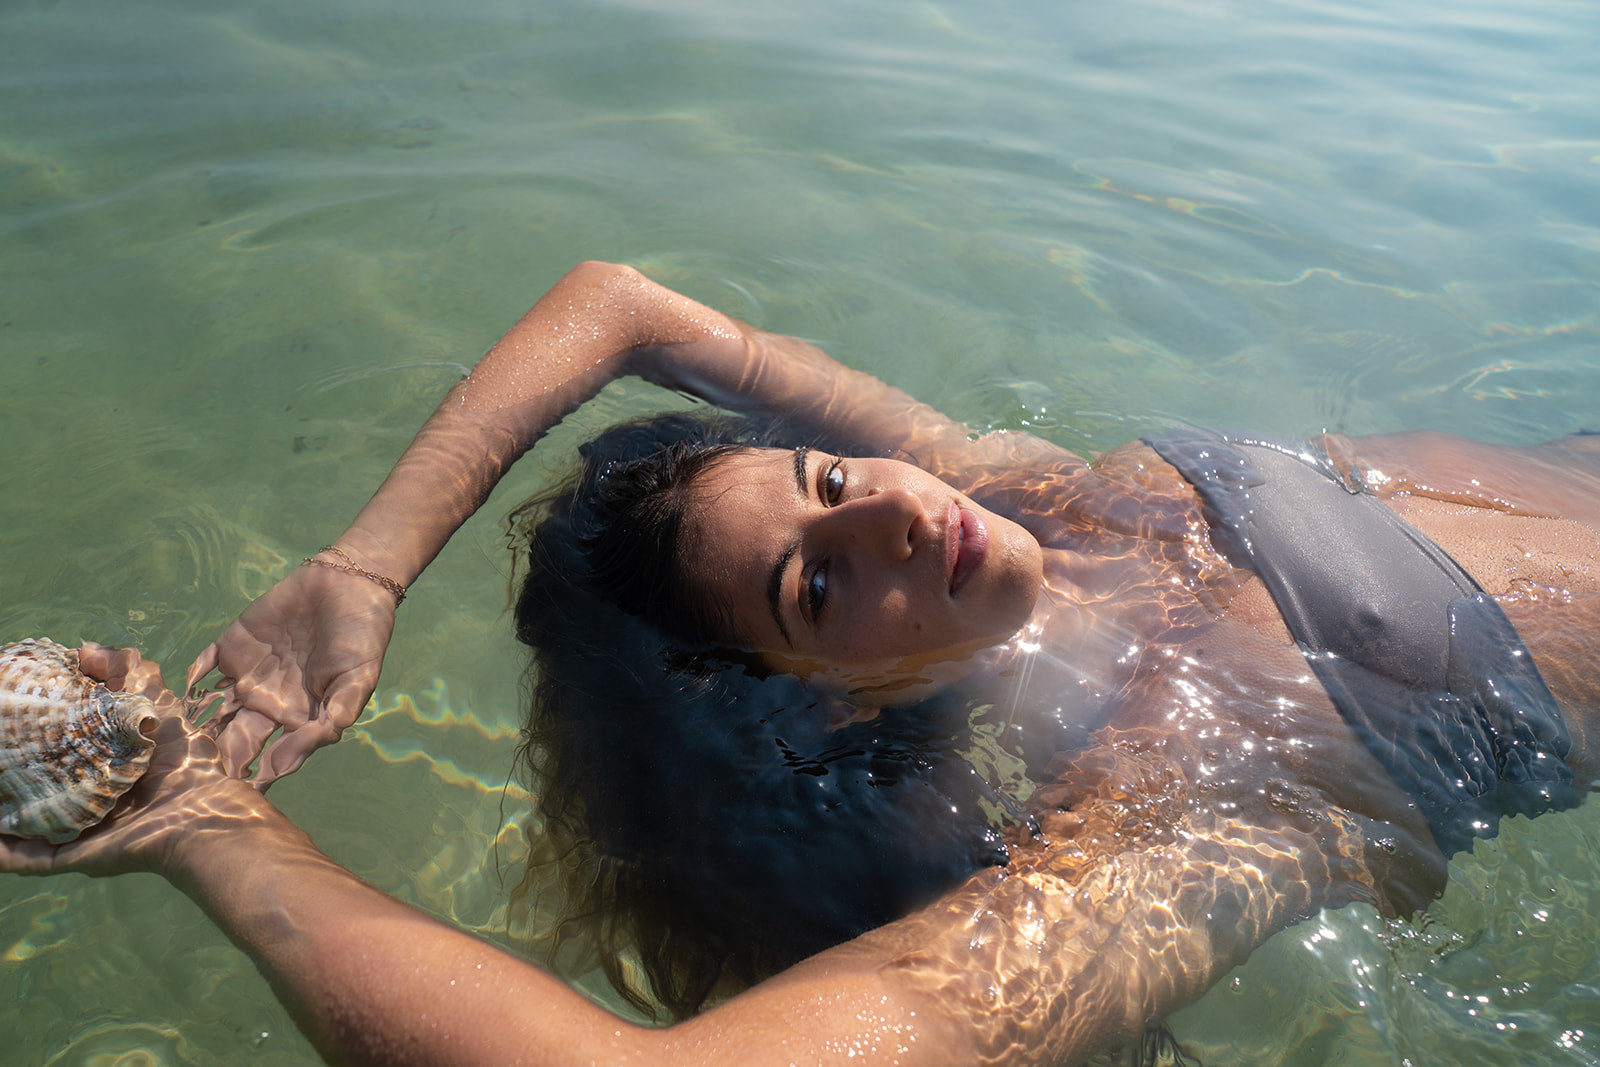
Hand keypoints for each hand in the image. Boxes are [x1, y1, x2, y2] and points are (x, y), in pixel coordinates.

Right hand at [0, 645, 263, 877]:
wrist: (200, 815)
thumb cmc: (184, 758)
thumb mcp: (156, 704)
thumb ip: (127, 671)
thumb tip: (83, 649)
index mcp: (103, 762)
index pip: (58, 746)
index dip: (32, 733)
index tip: (6, 714)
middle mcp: (87, 795)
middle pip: (36, 784)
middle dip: (9, 776)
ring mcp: (77, 828)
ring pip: (25, 821)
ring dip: (0, 816)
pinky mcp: (73, 856)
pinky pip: (27, 859)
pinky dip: (3, 852)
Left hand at [187, 560, 396, 785]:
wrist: (349, 582)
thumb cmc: (361, 636)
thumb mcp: (356, 683)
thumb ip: (327, 722)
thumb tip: (285, 764)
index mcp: (298, 718)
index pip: (268, 757)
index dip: (251, 776)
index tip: (233, 796)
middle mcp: (267, 703)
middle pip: (232, 739)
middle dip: (214, 759)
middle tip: (195, 777)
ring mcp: (246, 675)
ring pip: (212, 709)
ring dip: (195, 725)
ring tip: (178, 744)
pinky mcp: (231, 646)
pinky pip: (203, 667)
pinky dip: (190, 681)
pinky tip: (185, 693)